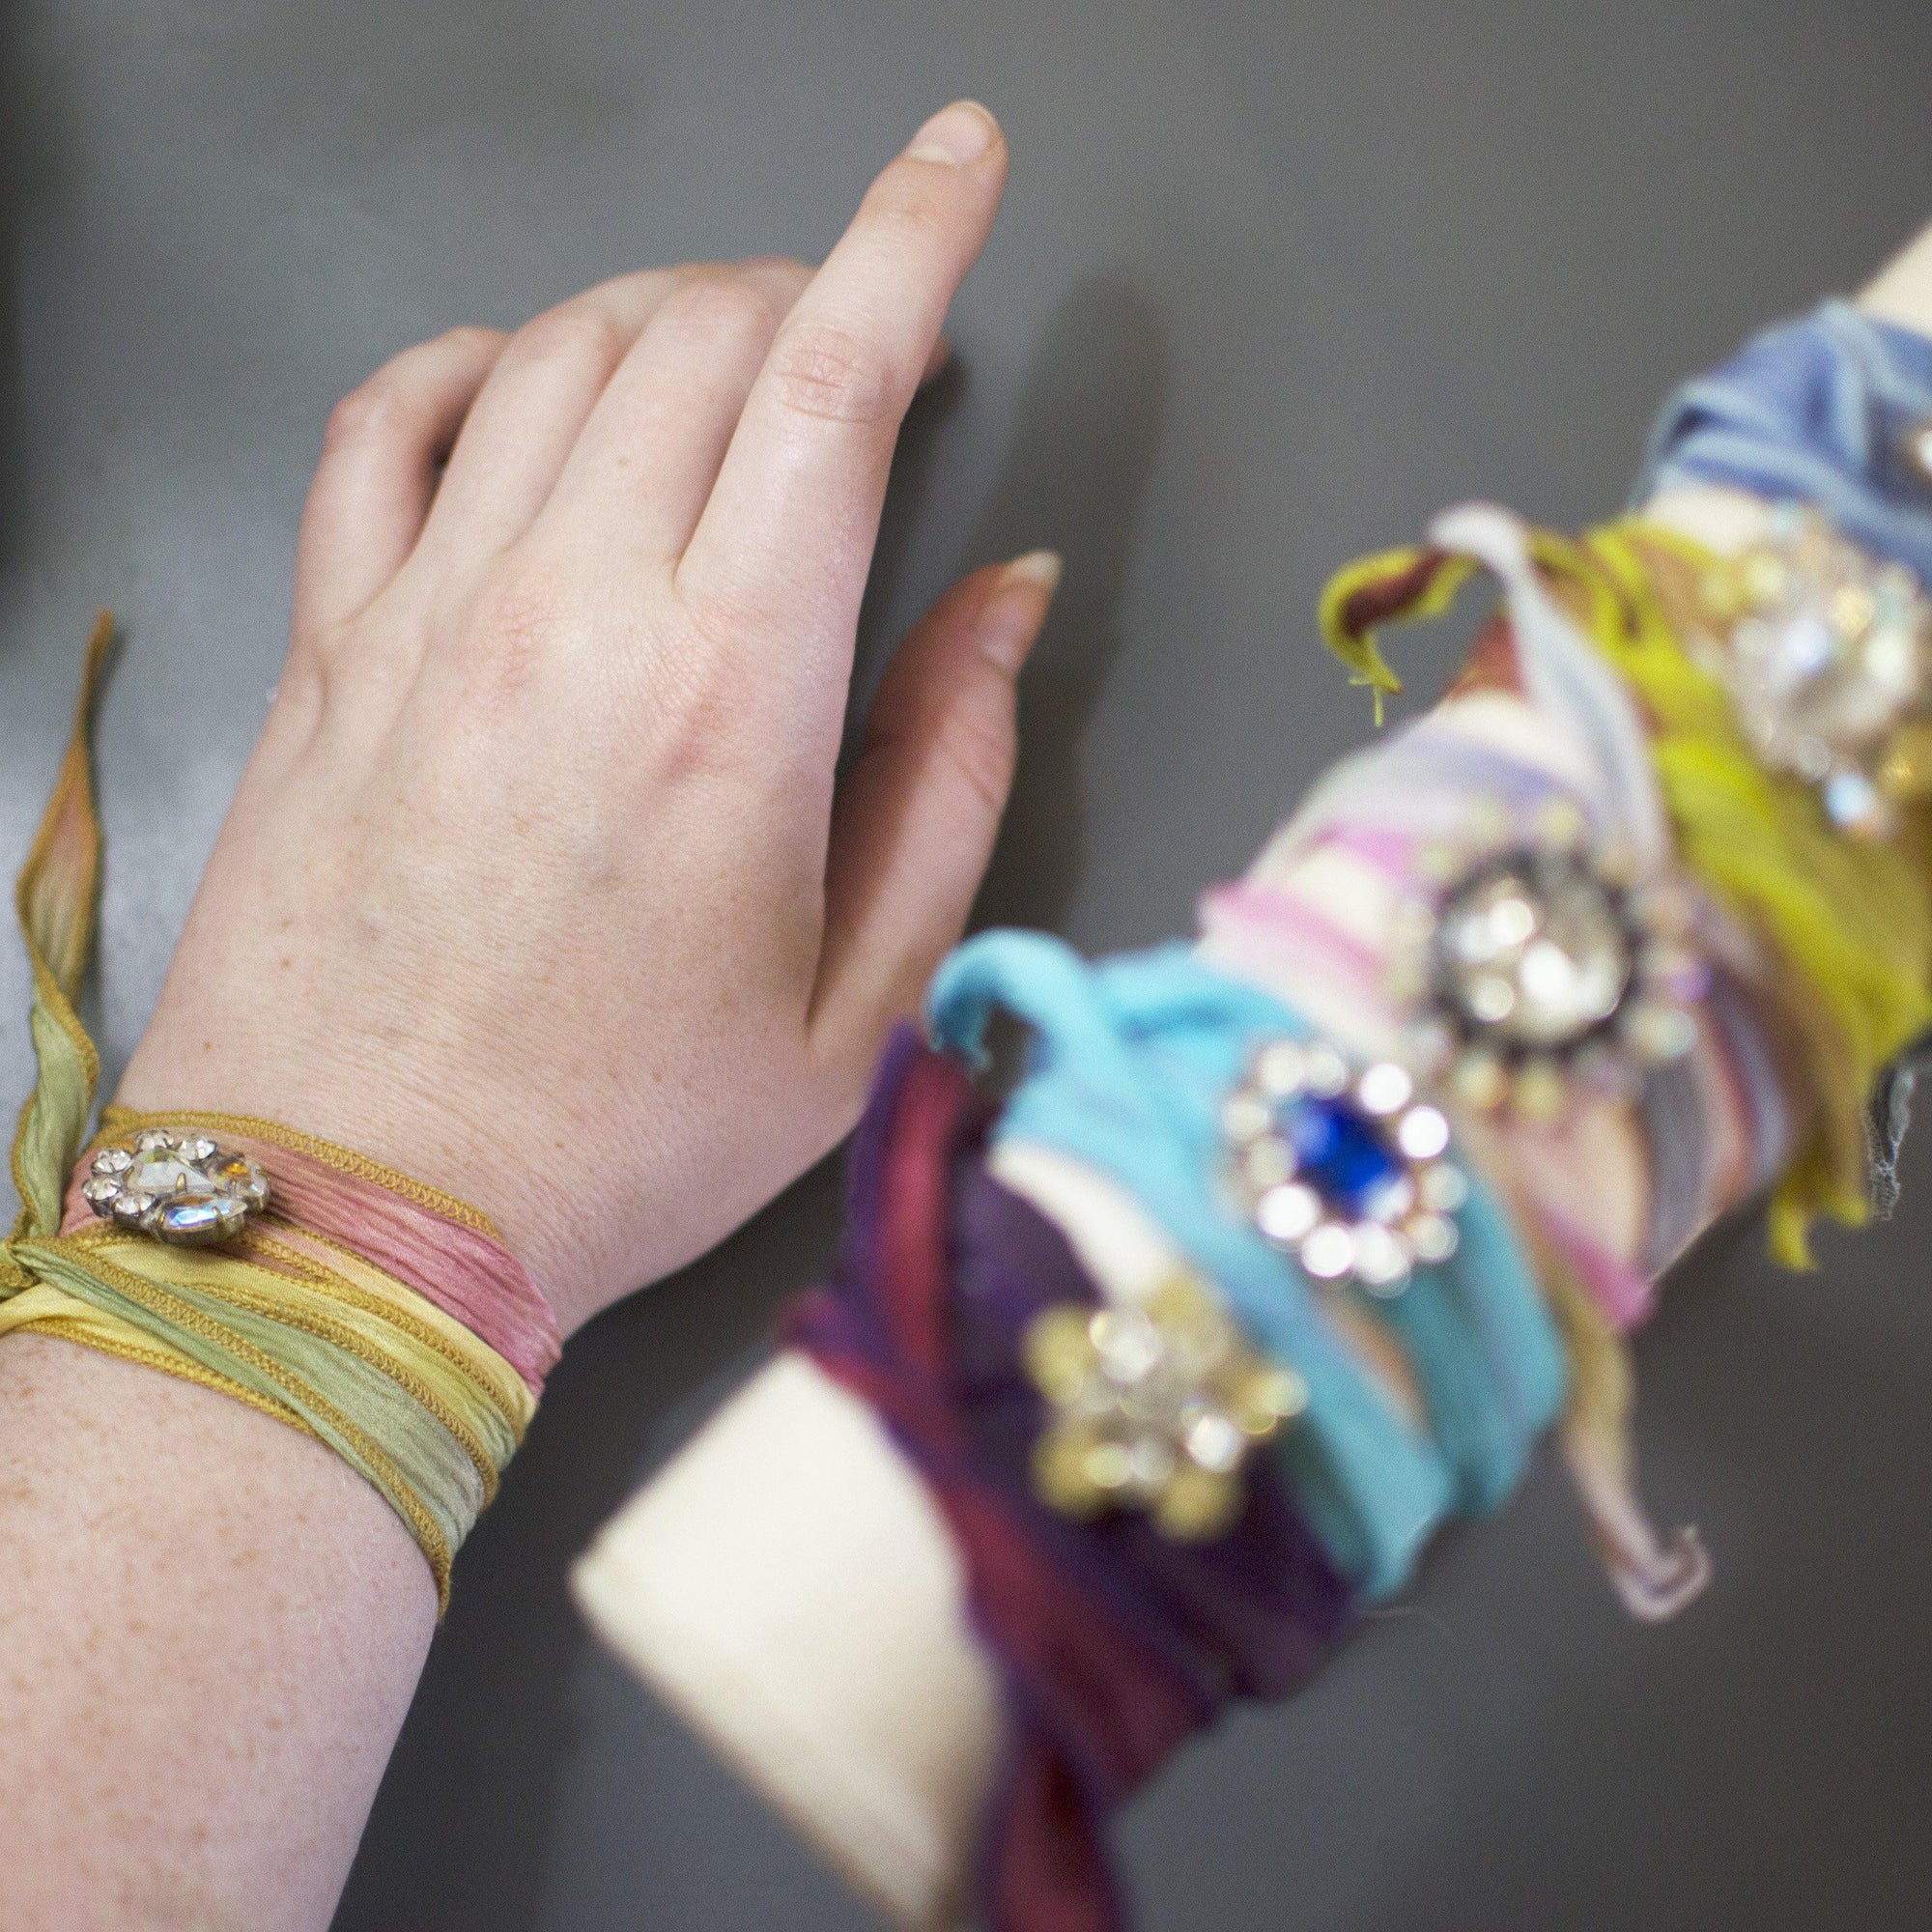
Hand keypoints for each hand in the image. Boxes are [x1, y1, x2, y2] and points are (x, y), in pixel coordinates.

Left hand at [116, 100, 1054, 1333]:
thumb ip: (953, 777)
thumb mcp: (861, 999)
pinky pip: (382, 423)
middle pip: (701, 333)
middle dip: (807, 287)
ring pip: (555, 351)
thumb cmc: (625, 1136)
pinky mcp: (329, 647)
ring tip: (725, 367)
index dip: (916, 238)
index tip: (959, 161)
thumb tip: (1006, 605)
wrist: (365, 1214)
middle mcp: (573, 615)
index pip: (839, 386)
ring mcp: (428, 615)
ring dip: (665, 313)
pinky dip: (468, 363)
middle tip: (856, 348)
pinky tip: (519, 387)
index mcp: (733, 701)